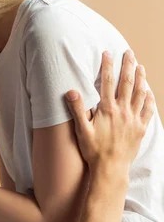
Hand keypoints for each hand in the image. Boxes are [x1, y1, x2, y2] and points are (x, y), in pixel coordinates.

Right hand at [65, 50, 153, 171]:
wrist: (111, 169)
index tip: (107, 53)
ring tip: (140, 66)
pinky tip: (149, 92)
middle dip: (128, 65)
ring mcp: (134, 119)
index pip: (107, 82)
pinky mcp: (141, 128)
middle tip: (129, 53)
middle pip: (127, 83)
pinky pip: (148, 110)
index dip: (107, 65)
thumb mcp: (82, 130)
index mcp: (108, 109)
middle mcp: (123, 111)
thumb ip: (77, 109)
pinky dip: (149, 99)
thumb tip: (71, 91)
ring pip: (140, 93)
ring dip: (141, 78)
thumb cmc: (94, 150)